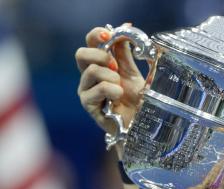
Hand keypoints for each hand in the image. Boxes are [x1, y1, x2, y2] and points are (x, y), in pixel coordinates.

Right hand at [75, 25, 144, 139]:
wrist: (141, 124)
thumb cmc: (137, 101)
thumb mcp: (134, 73)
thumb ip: (126, 54)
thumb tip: (125, 28)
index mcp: (100, 65)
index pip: (90, 43)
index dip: (96, 35)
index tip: (107, 35)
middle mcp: (89, 77)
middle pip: (81, 54)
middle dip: (100, 55)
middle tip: (116, 66)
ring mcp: (86, 90)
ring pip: (91, 70)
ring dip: (110, 76)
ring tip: (121, 87)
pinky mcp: (88, 105)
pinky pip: (96, 89)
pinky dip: (111, 90)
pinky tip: (119, 97)